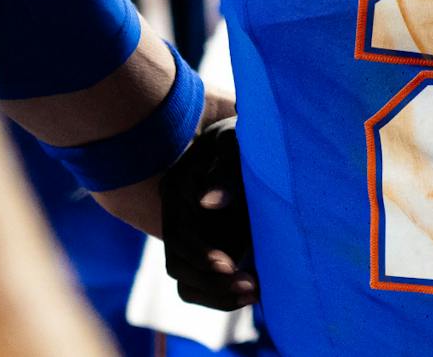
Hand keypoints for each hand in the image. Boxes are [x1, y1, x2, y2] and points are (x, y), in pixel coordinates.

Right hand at [161, 116, 258, 309]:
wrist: (257, 144)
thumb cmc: (246, 137)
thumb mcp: (236, 144)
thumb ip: (226, 171)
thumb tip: (206, 203)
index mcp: (177, 188)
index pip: (178, 234)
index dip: (202, 253)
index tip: (231, 265)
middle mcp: (175, 215)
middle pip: (177, 263)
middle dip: (212, 281)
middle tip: (252, 285)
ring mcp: (188, 234)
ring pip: (185, 280)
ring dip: (217, 293)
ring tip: (255, 291)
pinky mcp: (204, 248)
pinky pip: (198, 284)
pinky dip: (220, 294)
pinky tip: (253, 291)